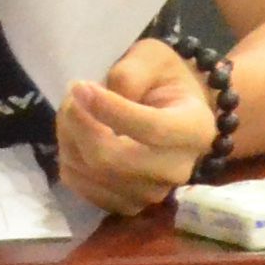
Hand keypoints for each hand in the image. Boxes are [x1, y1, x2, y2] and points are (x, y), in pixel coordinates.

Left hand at [60, 36, 215, 215]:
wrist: (179, 114)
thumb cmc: (167, 81)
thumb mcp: (154, 59)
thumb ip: (130, 73)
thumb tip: (96, 100)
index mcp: (195, 129)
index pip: (149, 128)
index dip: (108, 109)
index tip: (80, 86)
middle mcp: (178, 169)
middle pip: (111, 159)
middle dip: (79, 125)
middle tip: (72, 97)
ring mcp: (153, 193)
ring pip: (90, 173)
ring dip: (69, 139)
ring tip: (74, 111)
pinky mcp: (127, 205)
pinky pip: (81, 186)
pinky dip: (69, 159)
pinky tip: (77, 137)